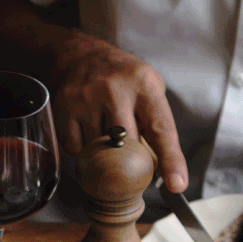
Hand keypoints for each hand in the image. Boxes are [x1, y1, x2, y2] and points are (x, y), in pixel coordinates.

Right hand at [50, 35, 187, 191]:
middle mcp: (114, 89)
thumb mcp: (148, 90)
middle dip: (131, 157)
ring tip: (105, 129)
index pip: (161, 129)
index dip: (171, 160)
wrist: (81, 56)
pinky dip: (84, 149)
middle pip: (128, 146)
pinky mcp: (65, 108)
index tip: (177, 184)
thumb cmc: (123, 79)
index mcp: (144, 84)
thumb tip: (160, 170)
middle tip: (129, 153)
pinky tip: (87, 129)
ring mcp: (86, 98)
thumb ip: (156, 125)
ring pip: (100, 151)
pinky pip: (77, 149)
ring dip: (105, 151)